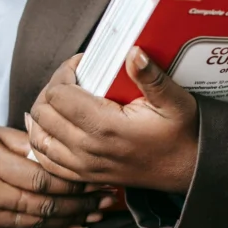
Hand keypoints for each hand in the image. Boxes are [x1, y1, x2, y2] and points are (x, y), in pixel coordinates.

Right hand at [0, 122, 113, 227]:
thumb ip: (27, 143)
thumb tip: (62, 149)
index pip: (42, 178)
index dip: (73, 182)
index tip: (97, 177)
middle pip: (44, 204)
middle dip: (80, 204)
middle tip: (107, 199)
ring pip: (38, 222)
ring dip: (72, 220)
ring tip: (98, 214)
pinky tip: (74, 226)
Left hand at [27, 47, 199, 193]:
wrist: (188, 171)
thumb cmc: (182, 134)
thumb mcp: (174, 100)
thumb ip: (151, 76)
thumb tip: (133, 51)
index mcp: (106, 126)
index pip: (58, 94)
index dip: (65, 72)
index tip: (81, 64)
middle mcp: (88, 149)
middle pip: (42, 113)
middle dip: (51, 89)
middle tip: (70, 79)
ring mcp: (83, 166)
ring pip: (38, 137)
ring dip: (43, 114)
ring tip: (60, 99)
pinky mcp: (84, 176)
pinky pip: (46, 160)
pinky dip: (43, 140)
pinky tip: (52, 126)